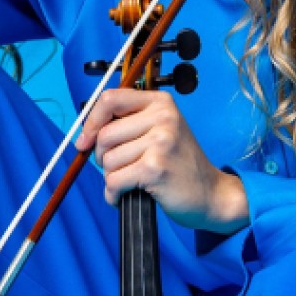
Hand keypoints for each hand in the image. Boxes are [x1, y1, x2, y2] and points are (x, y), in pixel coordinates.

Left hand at [74, 88, 249, 233]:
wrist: (211, 194)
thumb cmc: (179, 165)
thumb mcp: (160, 132)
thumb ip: (128, 124)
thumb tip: (84, 133)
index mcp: (160, 103)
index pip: (110, 99)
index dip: (91, 121)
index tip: (84, 140)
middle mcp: (162, 117)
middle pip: (104, 135)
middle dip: (102, 158)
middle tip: (121, 168)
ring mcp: (160, 142)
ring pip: (107, 161)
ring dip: (112, 178)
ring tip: (133, 181)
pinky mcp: (155, 168)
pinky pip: (114, 182)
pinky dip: (113, 194)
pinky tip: (125, 196)